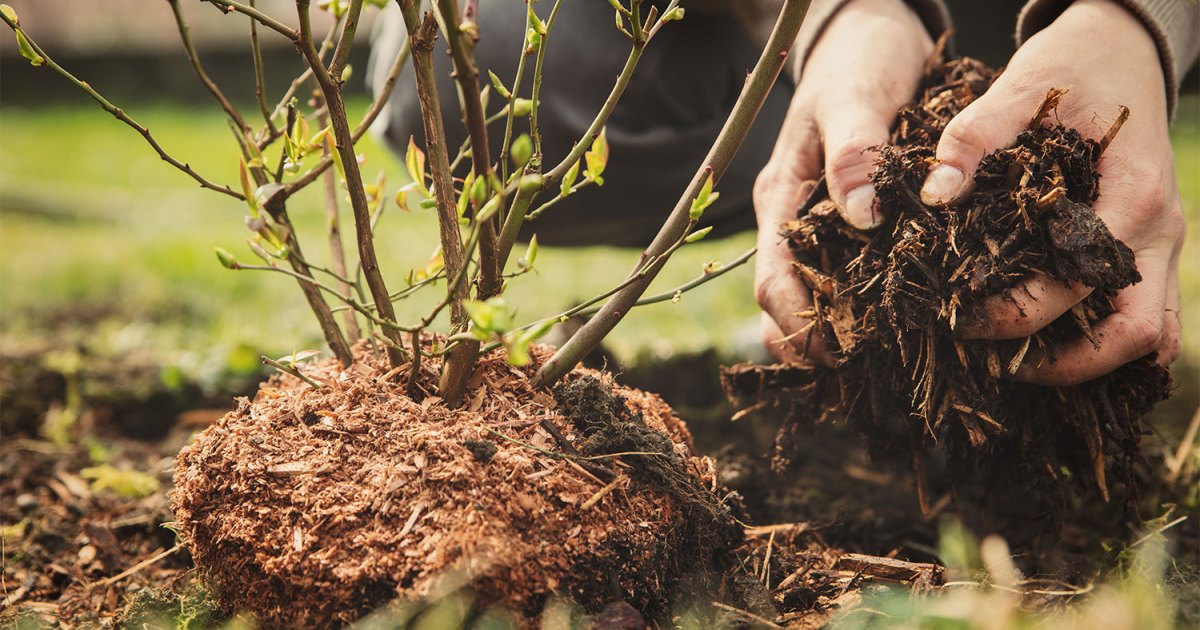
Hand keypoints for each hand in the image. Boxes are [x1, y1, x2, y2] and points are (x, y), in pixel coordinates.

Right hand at [754, 0, 932, 361]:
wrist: (872, 32)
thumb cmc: (858, 60)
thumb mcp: (855, 97)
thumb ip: (855, 153)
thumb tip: (862, 217)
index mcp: (781, 198)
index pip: (771, 279)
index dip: (796, 324)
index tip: (838, 352)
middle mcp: (795, 221)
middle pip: (786, 303)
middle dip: (814, 343)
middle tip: (866, 369)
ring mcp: (821, 224)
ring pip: (816, 297)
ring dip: (840, 332)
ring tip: (886, 358)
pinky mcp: (853, 223)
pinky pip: (851, 276)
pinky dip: (867, 305)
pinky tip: (904, 322)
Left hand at [919, 0, 1183, 384]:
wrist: (1122, 52)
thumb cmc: (1072, 71)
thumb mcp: (1020, 88)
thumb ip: (974, 137)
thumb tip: (936, 193)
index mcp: (1132, 196)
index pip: (1079, 283)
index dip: (1019, 314)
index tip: (961, 320)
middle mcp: (1157, 232)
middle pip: (1136, 334)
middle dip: (1066, 363)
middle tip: (996, 364)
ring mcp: (1161, 246)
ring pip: (1151, 336)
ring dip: (1093, 362)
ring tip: (1020, 365)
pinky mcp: (1150, 250)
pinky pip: (1146, 318)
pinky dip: (1106, 343)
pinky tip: (1049, 346)